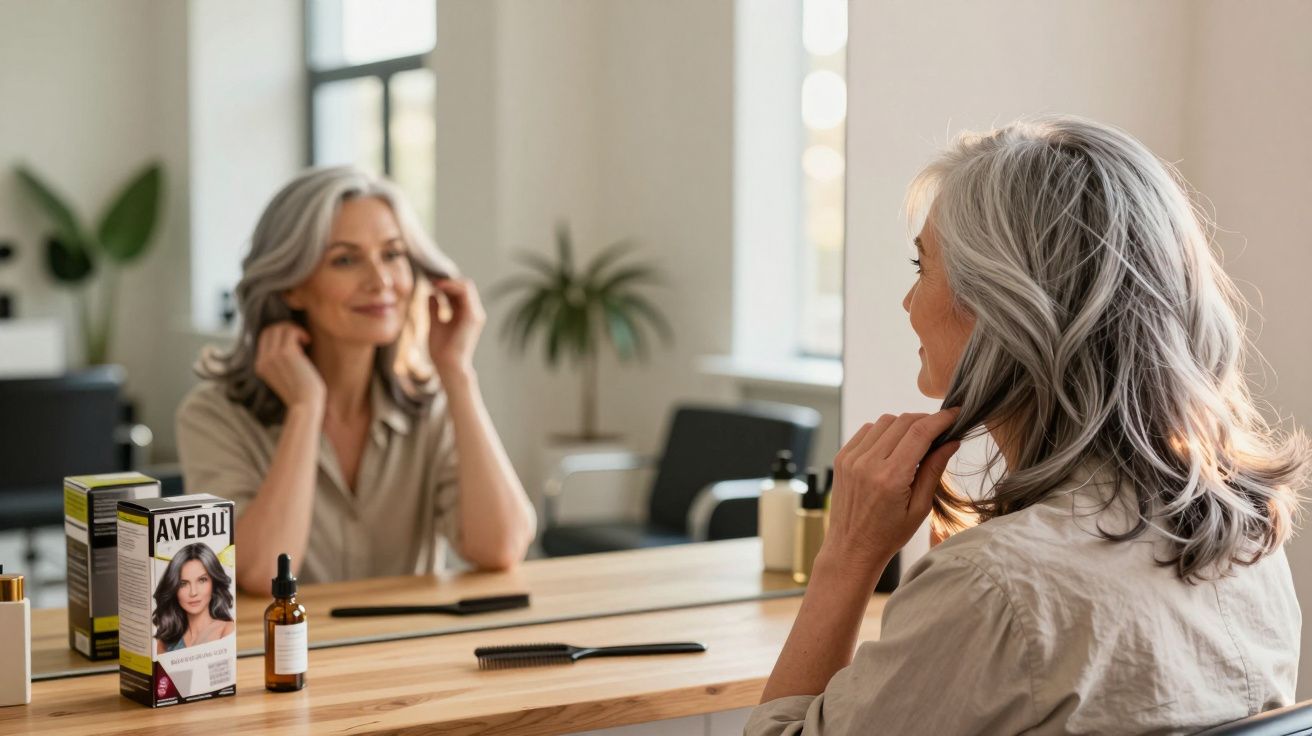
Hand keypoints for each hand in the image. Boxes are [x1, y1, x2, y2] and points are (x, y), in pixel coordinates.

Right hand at [253, 322, 324, 411]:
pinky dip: (301, 332)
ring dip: (295, 329)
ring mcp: (272, 356)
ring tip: (306, 340)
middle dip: (286, 328)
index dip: (279, 333)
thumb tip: (293, 344)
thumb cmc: (302, 394)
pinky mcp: (286, 353)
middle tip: (301, 338)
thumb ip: (282, 362)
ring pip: (279, 328)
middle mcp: (263, 360)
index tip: (295, 341)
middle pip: (269, 330)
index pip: (263, 338)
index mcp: (260, 366)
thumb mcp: (286, 376)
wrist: (305, 405)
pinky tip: (308, 341)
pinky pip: (291, 332)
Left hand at [427, 277, 485, 375]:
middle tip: (429, 278)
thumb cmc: (441, 350)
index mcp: (466, 314)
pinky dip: (451, 287)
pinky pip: (465, 293)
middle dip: (448, 279)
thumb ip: (434, 309)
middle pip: (464, 285)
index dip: (446, 283)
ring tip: (432, 282)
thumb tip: (431, 293)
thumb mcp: (434, 324)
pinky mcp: (473, 316)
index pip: (460, 291)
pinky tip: (437, 287)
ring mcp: (475, 314)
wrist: (448, 366)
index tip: (429, 280)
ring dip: (449, 281)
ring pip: (466, 285)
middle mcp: (474, 312)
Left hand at [824, 409, 961, 569]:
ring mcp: (851, 459)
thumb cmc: (889, 534)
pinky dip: (884, 432)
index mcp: (890, 478)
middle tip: (940, 430)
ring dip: (904, 425)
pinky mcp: (842, 458)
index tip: (956, 413)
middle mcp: (868, 464)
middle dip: (925, 420)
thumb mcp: (920, 508)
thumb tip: (952, 440)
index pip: (920, 432)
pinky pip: (867, 430)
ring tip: (916, 443)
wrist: (851, 548)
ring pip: (884, 422)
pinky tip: (893, 448)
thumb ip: (935, 470)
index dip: (941, 419)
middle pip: (903, 421)